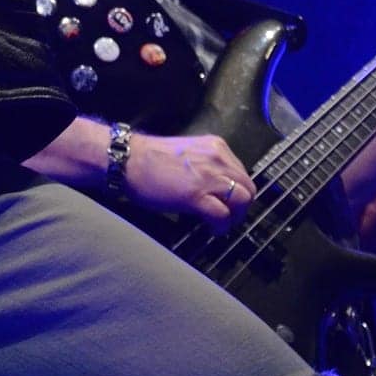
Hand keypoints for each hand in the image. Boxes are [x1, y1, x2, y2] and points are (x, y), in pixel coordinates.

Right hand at [126, 132, 256, 234]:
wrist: (128, 160)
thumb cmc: (150, 158)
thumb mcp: (188, 154)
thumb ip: (206, 165)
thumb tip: (215, 186)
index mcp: (215, 146)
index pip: (242, 172)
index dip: (237, 190)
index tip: (228, 200)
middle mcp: (217, 158)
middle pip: (248, 187)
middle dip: (241, 205)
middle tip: (228, 215)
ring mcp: (208, 176)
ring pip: (242, 200)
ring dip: (235, 216)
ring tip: (221, 222)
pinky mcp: (197, 195)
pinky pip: (223, 215)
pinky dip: (221, 225)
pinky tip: (212, 228)